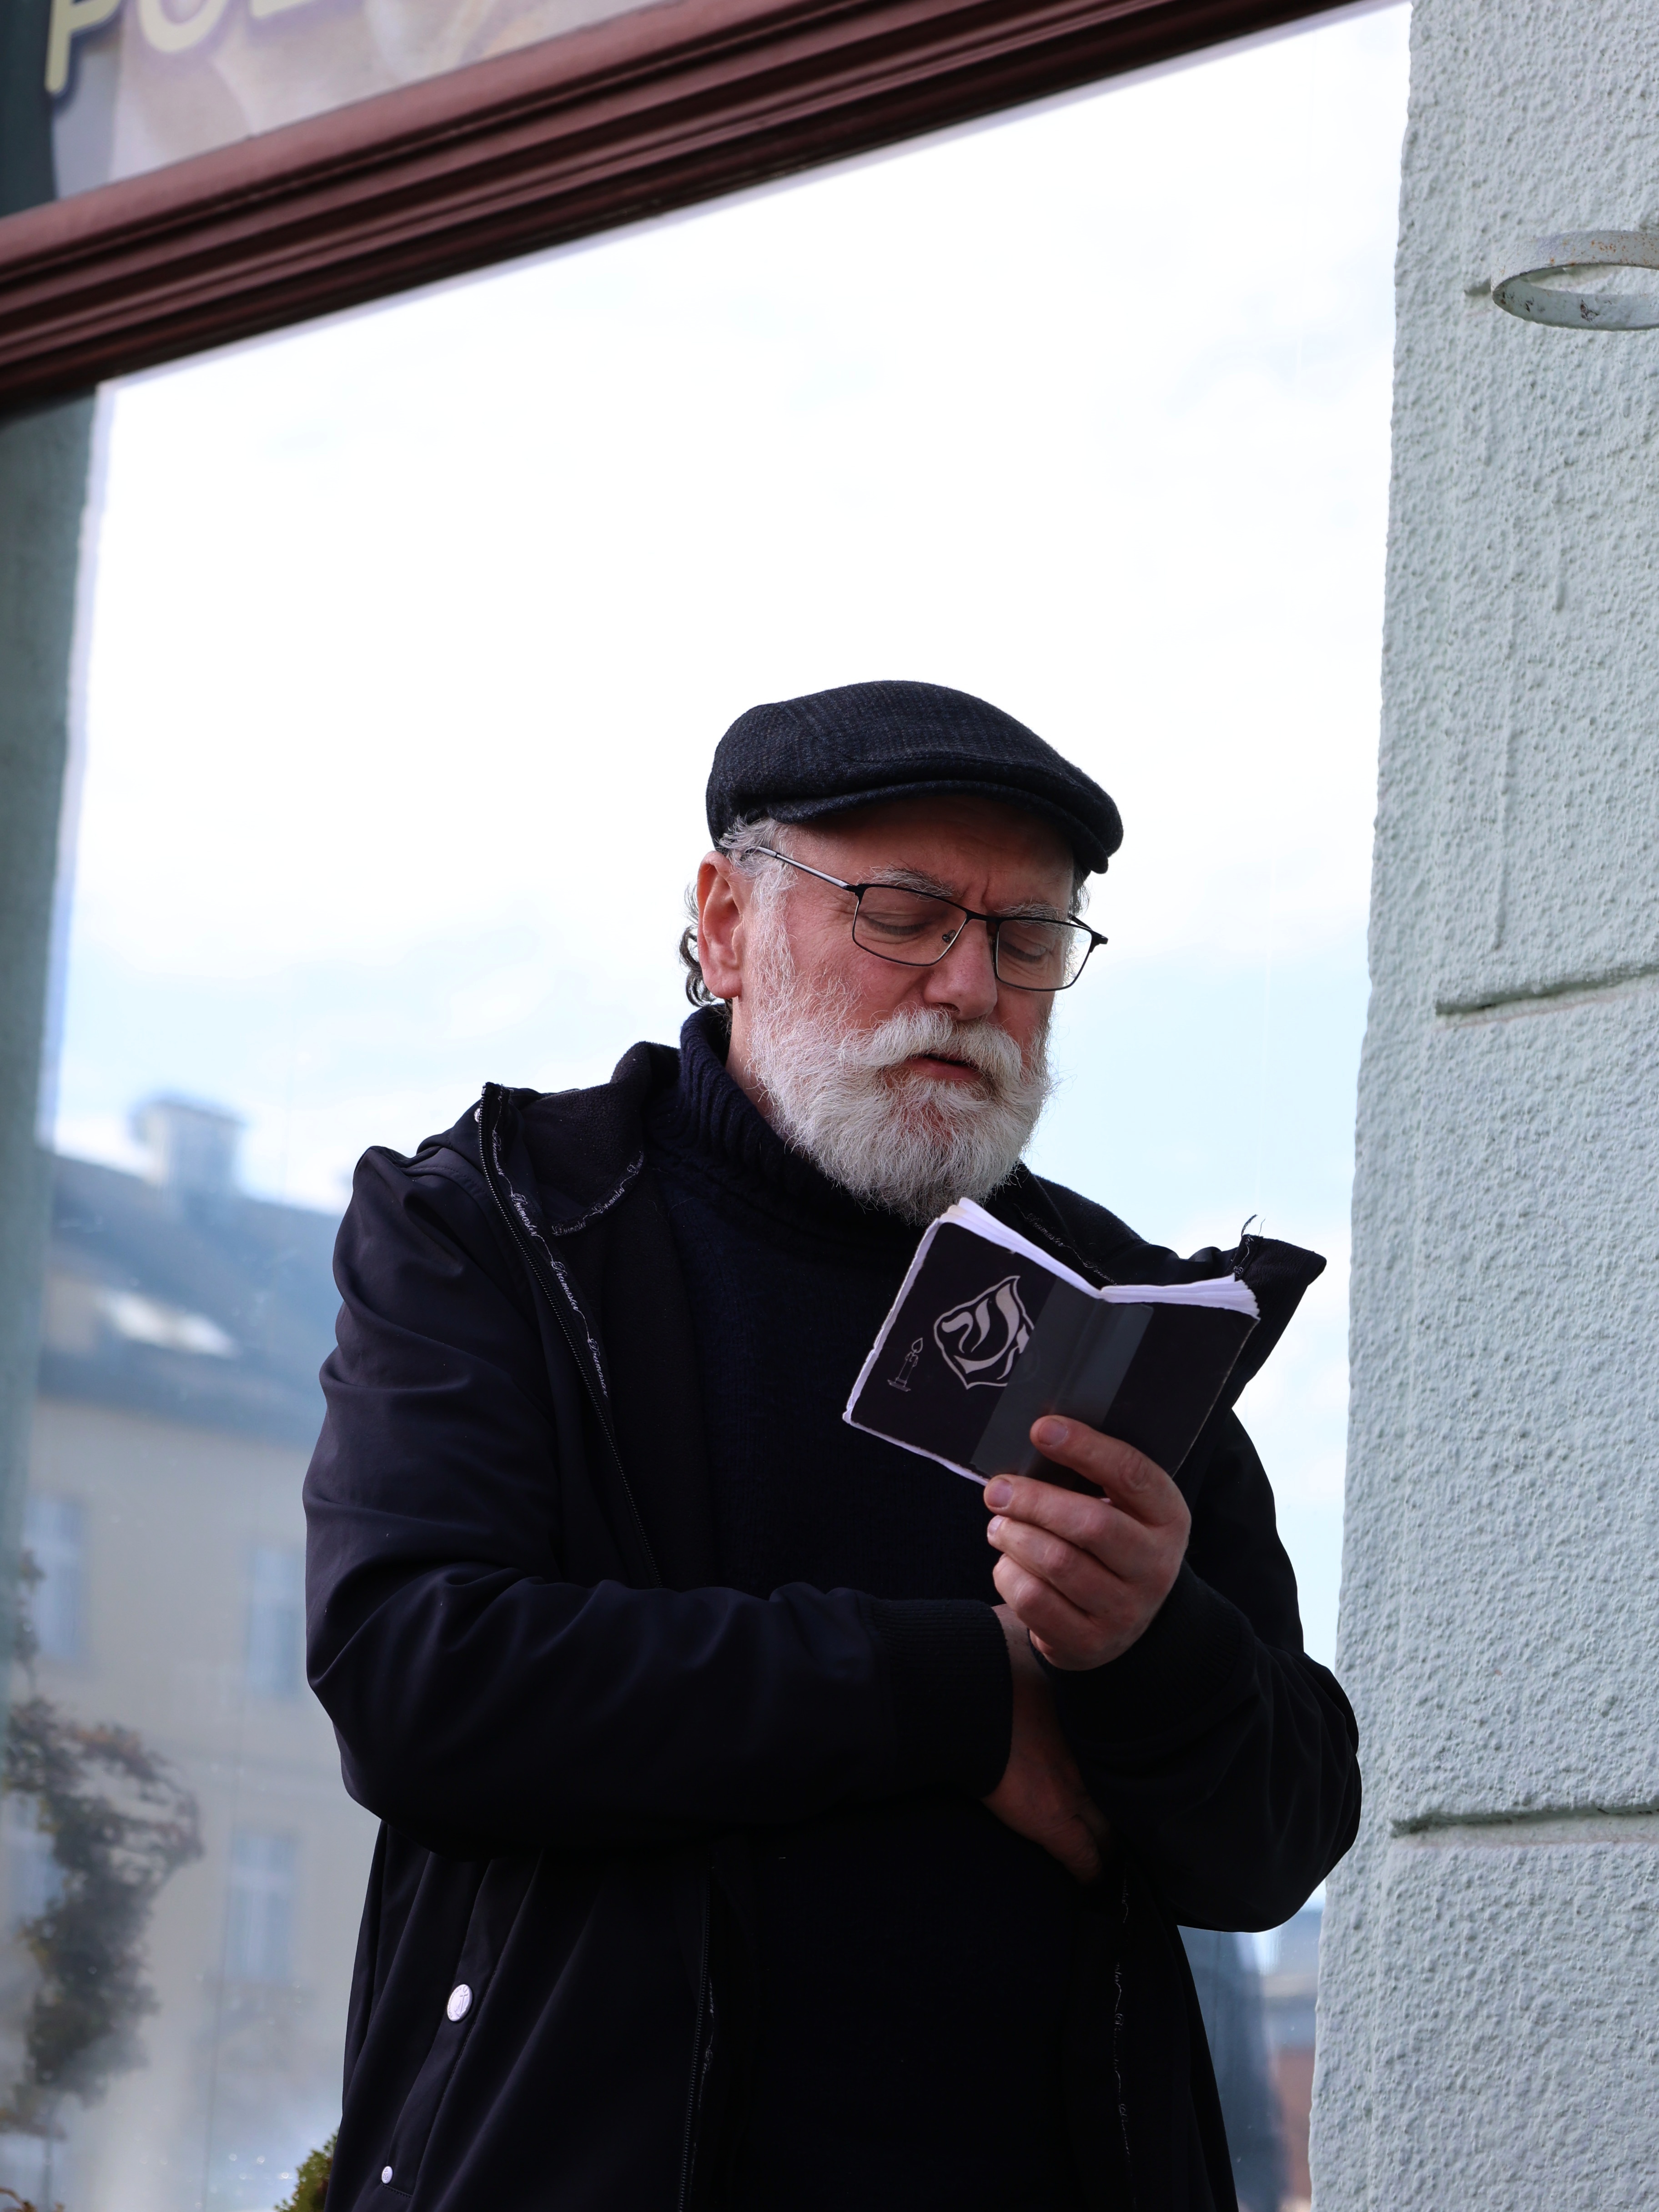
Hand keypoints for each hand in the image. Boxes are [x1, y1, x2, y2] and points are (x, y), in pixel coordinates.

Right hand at [980, 1605, 1110, 1883]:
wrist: (958, 1686)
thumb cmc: (985, 1650)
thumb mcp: (1029, 1628)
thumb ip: (1045, 1634)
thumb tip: (1043, 1617)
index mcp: (1090, 1709)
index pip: (1125, 1743)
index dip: (1125, 1756)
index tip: (1127, 1763)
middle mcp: (1092, 1750)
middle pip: (1125, 1787)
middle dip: (1129, 1800)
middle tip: (1135, 1812)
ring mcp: (1075, 1788)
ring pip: (1111, 1829)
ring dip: (1113, 1840)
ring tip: (1119, 1853)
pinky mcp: (1050, 1820)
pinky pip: (1084, 1859)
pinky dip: (1090, 1872)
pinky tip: (1096, 1881)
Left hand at [983, 1419, 1189, 1670]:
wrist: (1126, 1625)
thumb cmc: (1110, 1545)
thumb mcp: (1121, 1508)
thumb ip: (1089, 1478)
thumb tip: (1036, 1439)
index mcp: (1167, 1518)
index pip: (1131, 1474)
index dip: (1085, 1448)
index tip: (1041, 1429)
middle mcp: (1154, 1566)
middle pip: (1090, 1523)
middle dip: (1034, 1500)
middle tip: (996, 1490)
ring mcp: (1125, 1610)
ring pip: (1056, 1562)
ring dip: (1015, 1537)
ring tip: (999, 1526)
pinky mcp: (1089, 1642)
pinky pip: (1033, 1601)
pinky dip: (1008, 1574)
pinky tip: (1008, 1564)